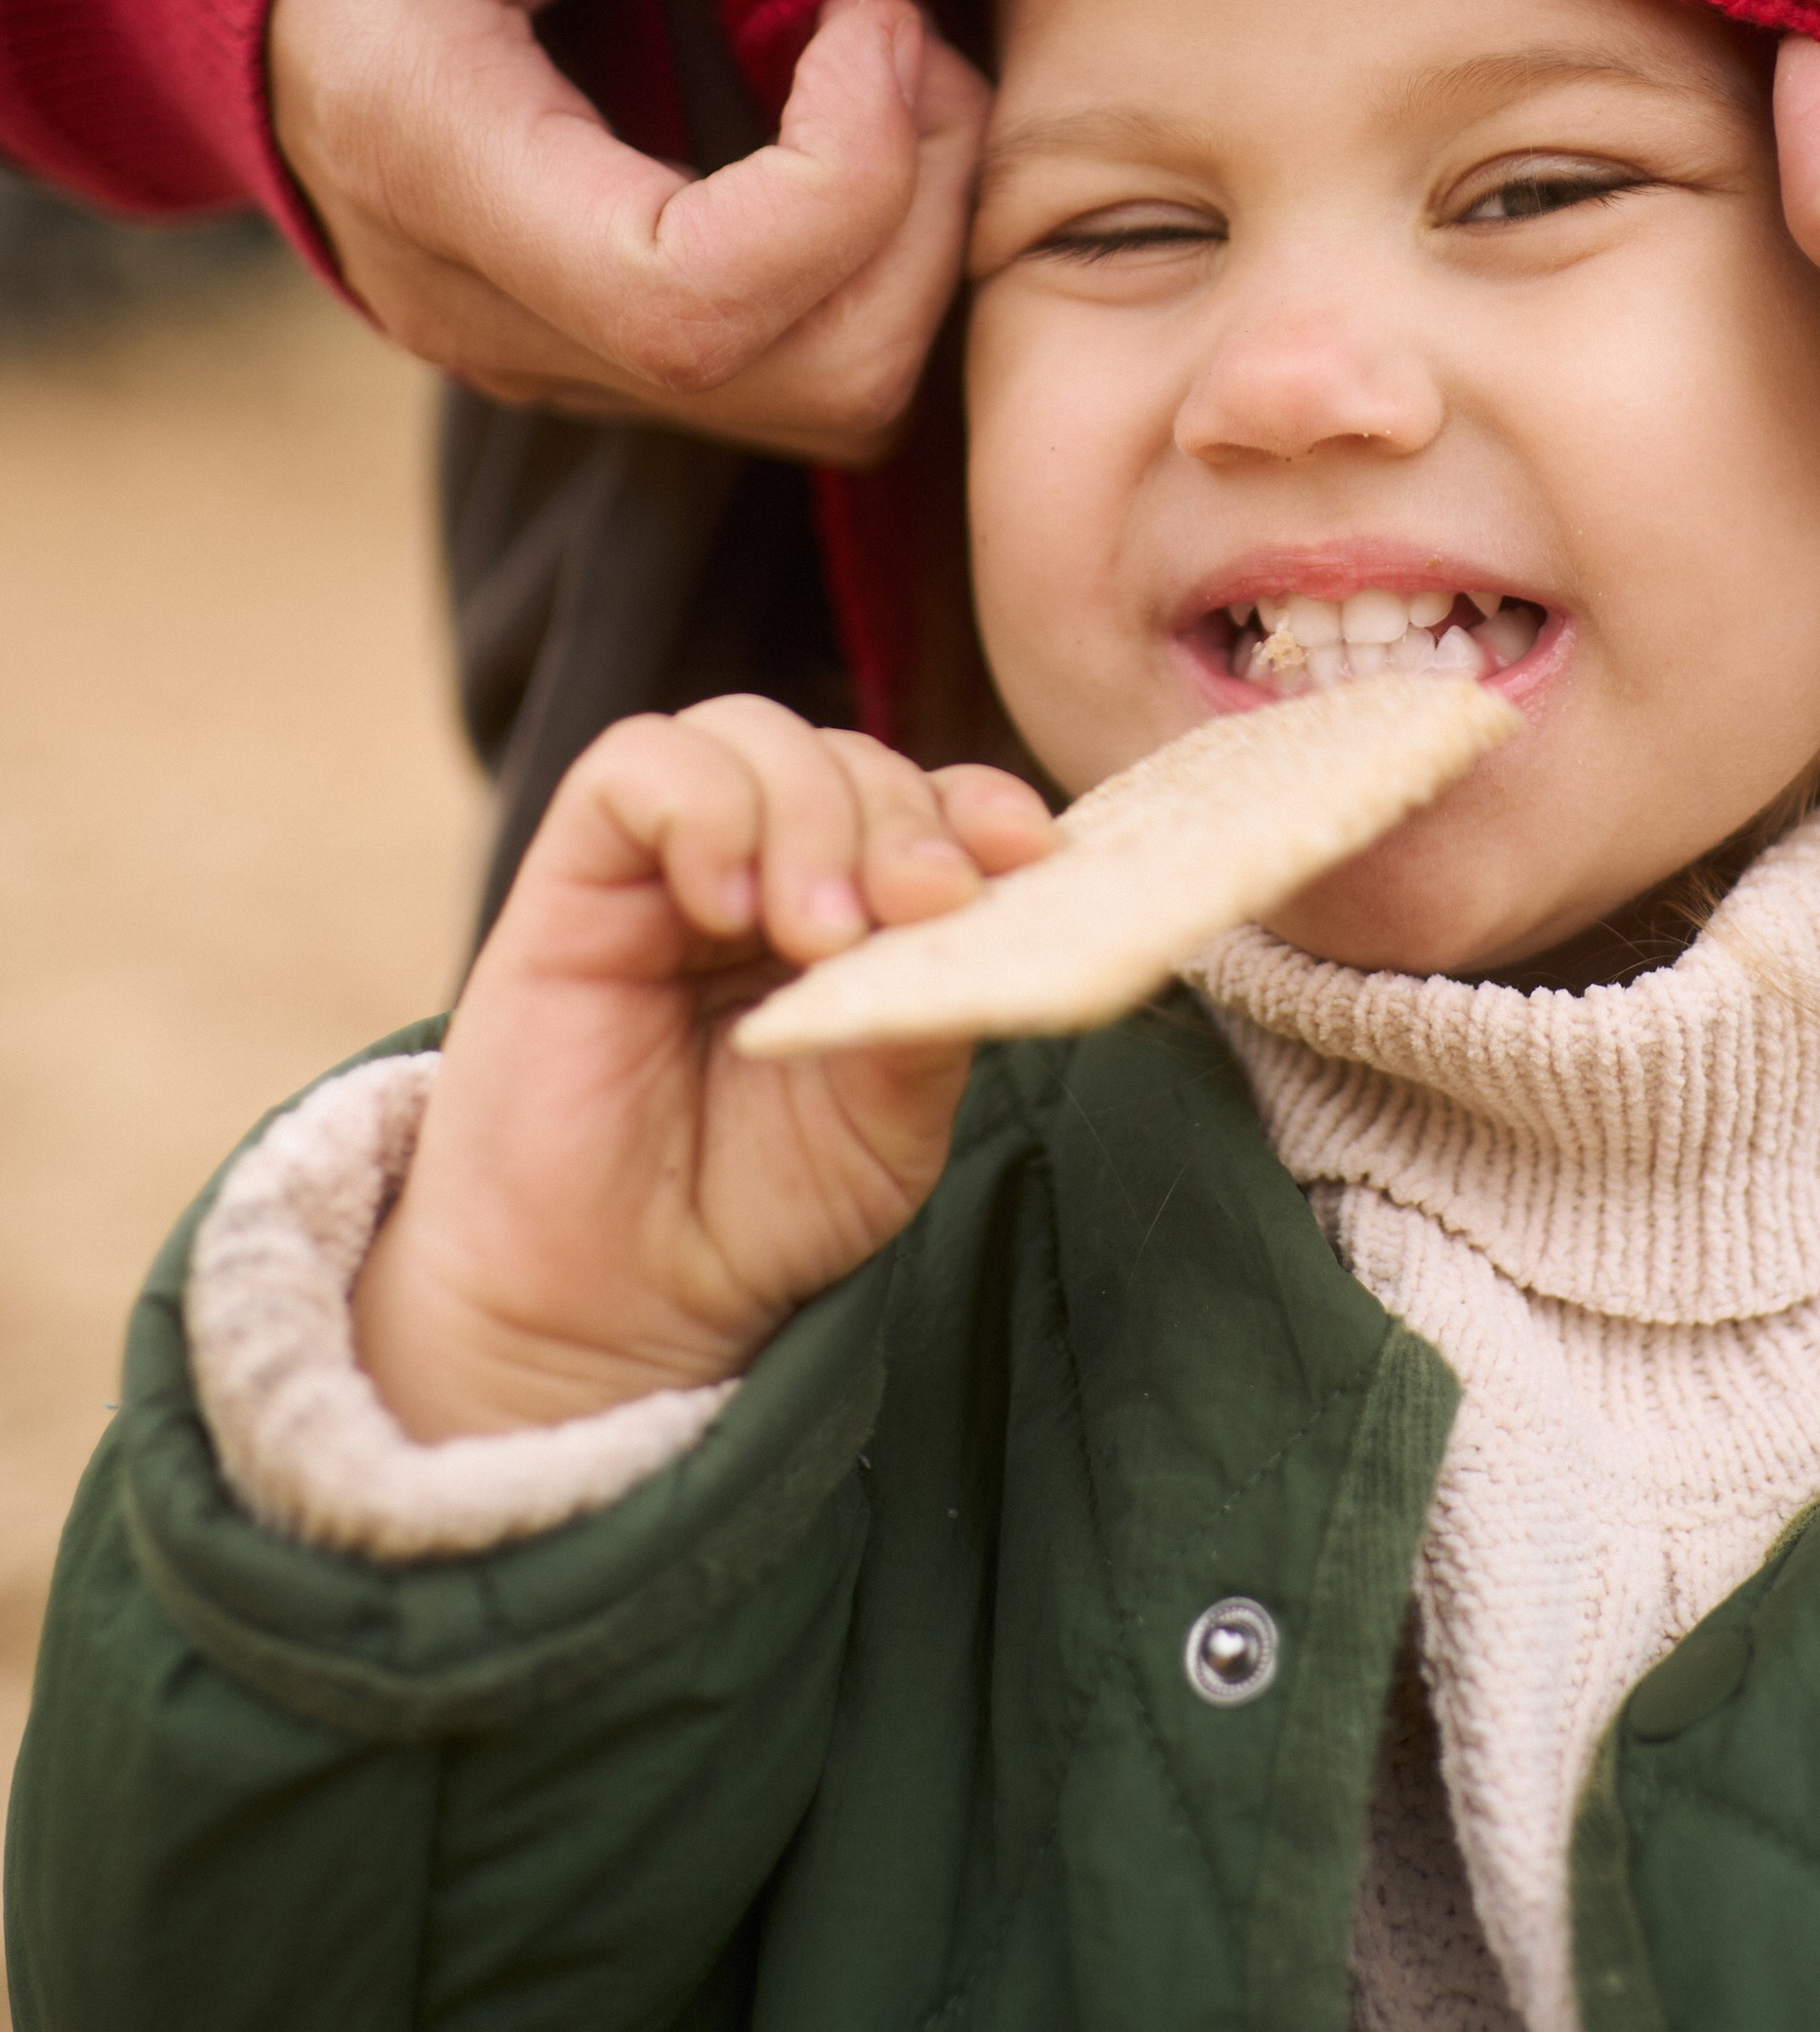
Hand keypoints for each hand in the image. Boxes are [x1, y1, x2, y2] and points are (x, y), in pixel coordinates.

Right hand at [270, 0, 992, 457]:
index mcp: (429, 150)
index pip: (694, 299)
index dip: (854, 174)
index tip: (873, 9)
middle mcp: (476, 305)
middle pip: (802, 377)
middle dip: (927, 205)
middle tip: (909, 29)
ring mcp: (532, 360)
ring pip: (825, 400)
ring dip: (920, 240)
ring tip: (887, 73)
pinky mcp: (588, 366)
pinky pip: (793, 380)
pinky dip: (875, 265)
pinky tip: (848, 130)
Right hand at [352, 695, 1057, 1434]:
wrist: (613, 1306)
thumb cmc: (755, 1208)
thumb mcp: (888, 1111)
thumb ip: (929, 1000)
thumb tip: (980, 900)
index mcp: (860, 910)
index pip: (931, 798)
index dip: (978, 803)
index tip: (1023, 852)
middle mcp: (769, 867)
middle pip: (850, 754)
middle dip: (900, 819)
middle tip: (911, 910)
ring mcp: (672, 863)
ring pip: (753, 733)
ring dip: (812, 813)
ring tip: (816, 936)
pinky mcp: (576, 871)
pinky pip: (640, 765)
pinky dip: (704, 809)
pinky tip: (723, 905)